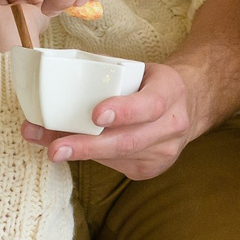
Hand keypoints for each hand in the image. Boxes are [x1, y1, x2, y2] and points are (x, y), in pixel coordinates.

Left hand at [23, 62, 196, 181]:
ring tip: (52, 148)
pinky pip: (116, 165)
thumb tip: (53, 82)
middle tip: (56, 149)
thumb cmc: (150, 84)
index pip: (150, 104)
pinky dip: (92, 157)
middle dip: (88, 146)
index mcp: (170, 91)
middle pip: (129, 141)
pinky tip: (74, 150)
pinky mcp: (151, 169)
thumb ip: (105, 75)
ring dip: (81, 153)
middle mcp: (172, 125)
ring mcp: (164, 152)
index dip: (124, 111)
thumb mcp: (137, 70)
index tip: (95, 115)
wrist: (188, 104)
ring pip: (118, 157)